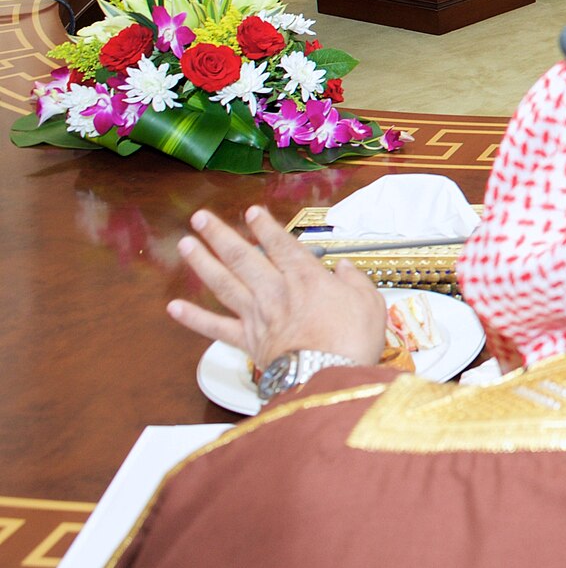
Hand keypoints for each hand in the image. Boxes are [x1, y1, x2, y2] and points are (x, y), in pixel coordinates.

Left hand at [168, 206, 386, 369]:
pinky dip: (194, 318)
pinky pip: (215, 328)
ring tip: (186, 244)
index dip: (264, 226)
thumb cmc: (352, 340)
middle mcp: (275, 291)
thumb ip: (355, 281)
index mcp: (306, 277)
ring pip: (224, 283)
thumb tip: (345, 269)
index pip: (280, 244)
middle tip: (201, 217)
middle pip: (243, 257)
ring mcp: (258, 316)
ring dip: (203, 262)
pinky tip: (174, 307)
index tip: (251, 211)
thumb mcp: (369, 302)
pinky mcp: (248, 342)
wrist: (327, 376)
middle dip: (220, 234)